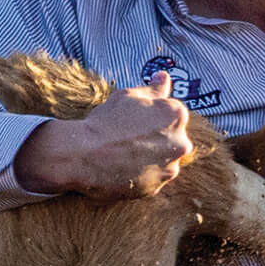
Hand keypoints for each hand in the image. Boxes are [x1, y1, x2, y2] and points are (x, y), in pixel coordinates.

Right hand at [14, 79, 194, 199]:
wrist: (83, 153)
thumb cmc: (105, 121)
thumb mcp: (129, 96)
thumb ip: (154, 89)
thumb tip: (164, 77)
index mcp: (177, 115)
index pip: (172, 116)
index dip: (151, 119)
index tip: (135, 122)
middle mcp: (181, 143)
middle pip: (173, 140)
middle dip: (156, 139)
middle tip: (129, 139)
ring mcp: (169, 168)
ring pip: (164, 161)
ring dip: (149, 158)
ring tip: (124, 154)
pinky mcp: (156, 188)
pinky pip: (151, 179)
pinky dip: (141, 174)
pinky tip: (123, 167)